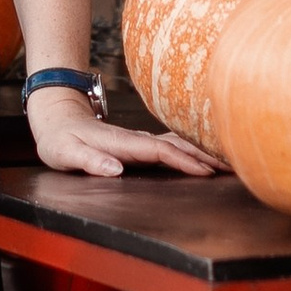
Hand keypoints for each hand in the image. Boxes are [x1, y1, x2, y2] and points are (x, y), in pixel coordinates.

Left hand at [25, 86, 222, 180]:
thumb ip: (89, 160)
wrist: (57, 117)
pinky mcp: (139, 144)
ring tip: (228, 162)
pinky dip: (190, 150)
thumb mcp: (65, 153)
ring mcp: (139, 141)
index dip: (184, 161)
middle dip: (205, 155)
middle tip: (234, 166)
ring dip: (202, 152)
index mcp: (122, 144)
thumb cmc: (59, 139)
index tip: (207, 172)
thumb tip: (115, 170)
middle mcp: (135, 140)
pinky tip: (203, 157)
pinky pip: (170, 146)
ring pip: (177, 144)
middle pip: (177, 145)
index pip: (160, 151)